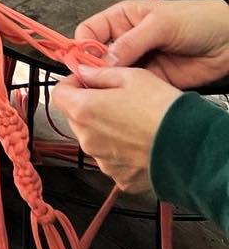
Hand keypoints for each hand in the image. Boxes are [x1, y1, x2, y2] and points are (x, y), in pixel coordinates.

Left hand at [51, 65, 181, 189]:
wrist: (189, 147)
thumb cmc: (162, 110)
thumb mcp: (131, 76)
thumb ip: (100, 73)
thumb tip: (83, 71)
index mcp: (84, 110)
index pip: (58, 93)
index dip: (72, 83)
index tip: (87, 81)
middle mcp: (87, 139)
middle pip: (75, 117)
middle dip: (89, 105)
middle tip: (115, 99)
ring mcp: (102, 161)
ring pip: (93, 139)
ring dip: (104, 129)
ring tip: (132, 122)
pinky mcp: (119, 177)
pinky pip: (111, 159)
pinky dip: (120, 150)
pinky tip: (139, 142)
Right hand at [75, 0, 228, 87]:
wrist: (228, 42)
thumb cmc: (196, 20)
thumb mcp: (160, 24)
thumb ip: (130, 42)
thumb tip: (103, 60)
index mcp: (120, 19)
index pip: (88, 32)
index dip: (81, 47)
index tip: (81, 64)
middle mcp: (124, 41)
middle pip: (95, 57)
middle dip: (91, 70)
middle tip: (92, 84)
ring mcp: (137, 62)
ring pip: (110, 76)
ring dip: (107, 85)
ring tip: (107, 95)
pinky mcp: (149, 81)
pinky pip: (130, 89)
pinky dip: (124, 96)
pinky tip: (124, 100)